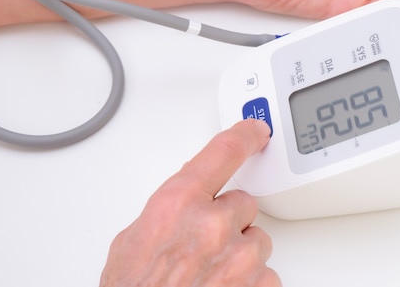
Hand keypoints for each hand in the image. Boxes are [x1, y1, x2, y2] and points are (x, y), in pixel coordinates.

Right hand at [99, 119, 280, 286]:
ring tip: (211, 274)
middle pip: (244, 202)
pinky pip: (266, 273)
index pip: (223, 151)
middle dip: (229, 220)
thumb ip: (166, 213)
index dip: (245, 134)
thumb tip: (183, 208)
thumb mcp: (133, 241)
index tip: (257, 128)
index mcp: (178, 203)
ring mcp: (238, 257)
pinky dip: (251, 282)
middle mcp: (212, 224)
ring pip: (258, 238)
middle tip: (205, 244)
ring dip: (240, 252)